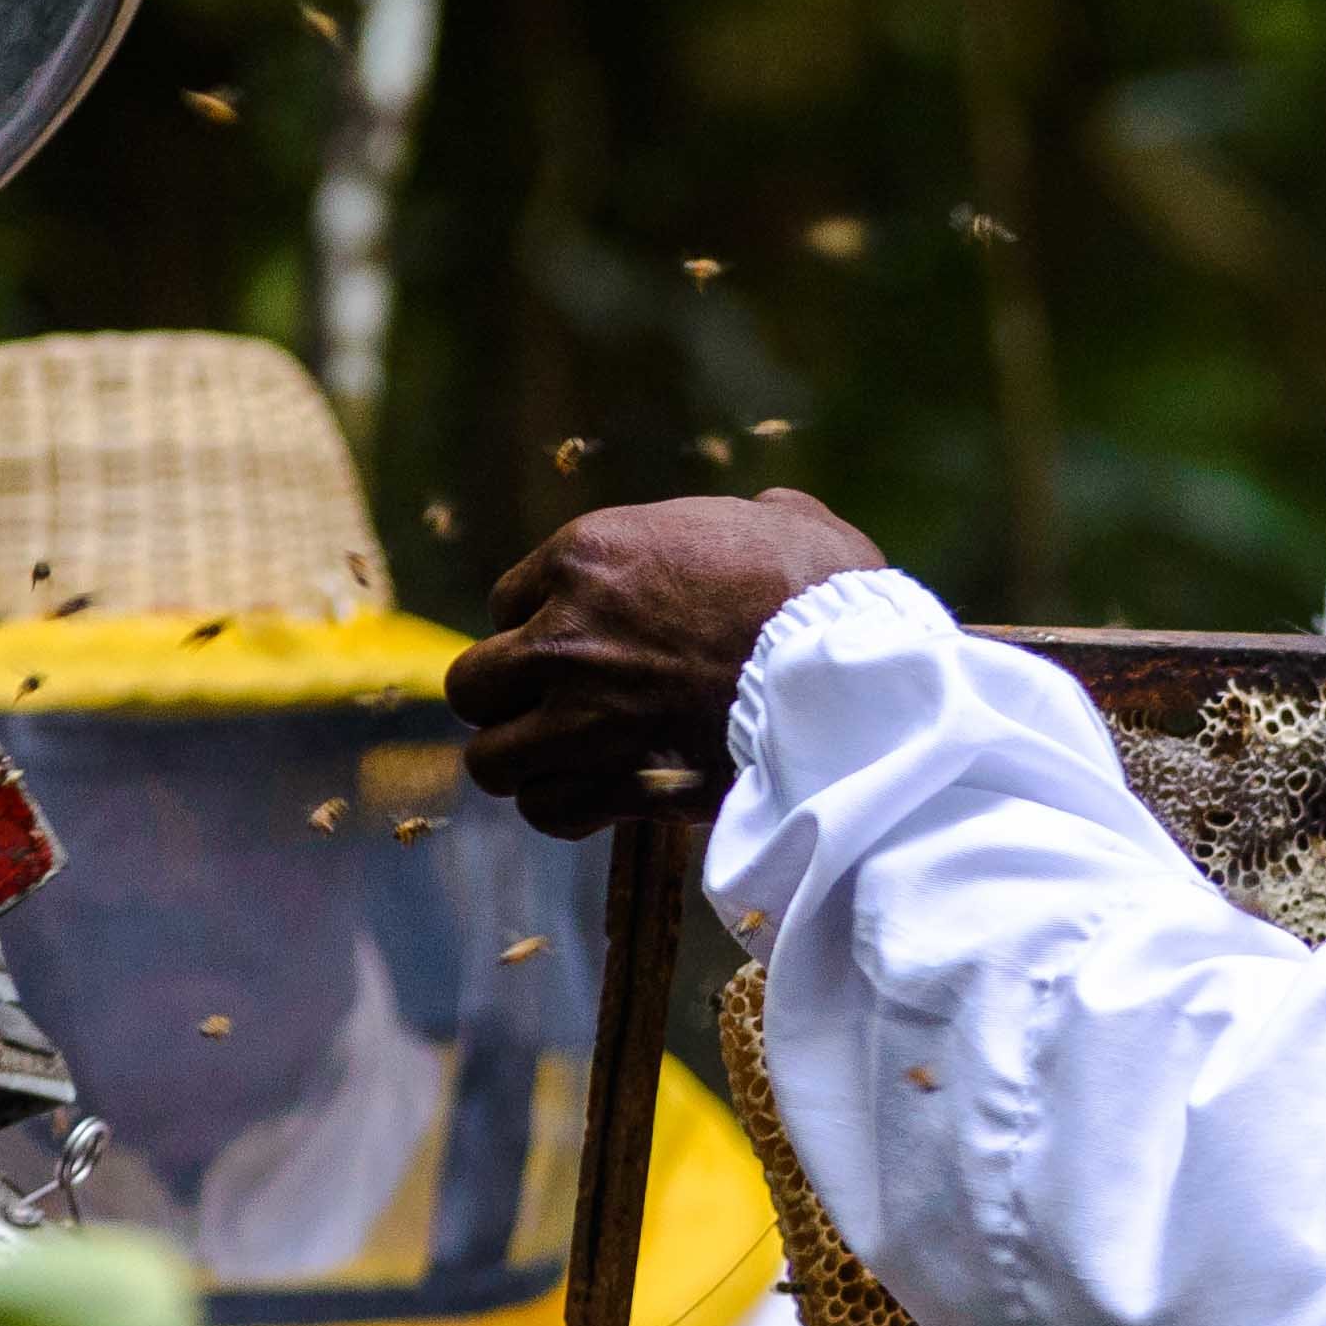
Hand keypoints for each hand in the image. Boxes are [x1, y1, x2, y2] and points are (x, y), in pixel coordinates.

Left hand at [451, 489, 886, 833]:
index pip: (507, 602)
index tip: (582, 647)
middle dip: (509, 700)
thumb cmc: (825, 589)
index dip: (541, 628)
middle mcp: (564, 634)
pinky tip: (599, 799)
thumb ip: (747, 518)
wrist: (849, 673)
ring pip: (493, 758)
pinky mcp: (612, 780)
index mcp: (589, 555)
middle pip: (476, 682)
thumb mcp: (785, 521)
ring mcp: (580, 714)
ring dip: (526, 764)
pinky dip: (567, 810)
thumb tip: (765, 515)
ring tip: (566, 764)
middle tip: (557, 709)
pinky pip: (548, 809)